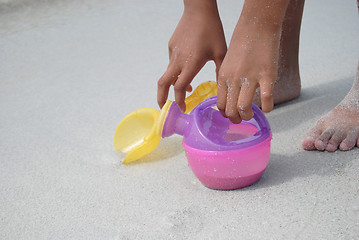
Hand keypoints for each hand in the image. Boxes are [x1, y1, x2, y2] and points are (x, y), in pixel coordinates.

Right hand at [157, 0, 226, 111]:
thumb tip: (222, 88)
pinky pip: (171, 62)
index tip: (183, 109)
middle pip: (163, 84)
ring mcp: (173, 53)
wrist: (199, 9)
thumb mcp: (221, 52)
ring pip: (168, 74)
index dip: (179, 101)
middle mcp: (178, 61)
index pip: (179, 88)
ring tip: (183, 90)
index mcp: (190, 64)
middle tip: (165, 107)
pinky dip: (176, 70)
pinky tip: (187, 66)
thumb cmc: (212, 29)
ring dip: (172, 84)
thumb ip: (220, 71)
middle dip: (162, 98)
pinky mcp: (171, 46)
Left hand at [217, 0, 288, 122]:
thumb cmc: (242, 45)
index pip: (220, 104)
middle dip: (235, 119)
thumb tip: (229, 97)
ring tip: (251, 114)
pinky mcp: (267, 75)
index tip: (231, 115)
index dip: (225, 113)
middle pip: (230, 109)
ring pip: (243, 107)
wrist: (256, 27)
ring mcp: (250, 77)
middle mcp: (234, 79)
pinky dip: (267, 108)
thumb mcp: (227, 63)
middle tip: (241, 119)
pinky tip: (267, 108)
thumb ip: (227, 80)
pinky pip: (266, 98)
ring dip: (247, 116)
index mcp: (223, 77)